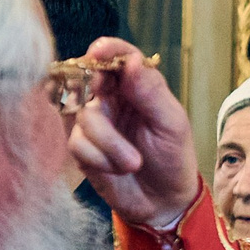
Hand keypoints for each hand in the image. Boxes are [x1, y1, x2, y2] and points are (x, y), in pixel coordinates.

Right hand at [69, 37, 198, 226]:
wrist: (163, 201)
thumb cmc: (173, 156)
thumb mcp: (171, 124)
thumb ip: (152, 92)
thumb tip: (132, 60)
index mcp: (135, 84)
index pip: (117, 55)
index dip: (105, 49)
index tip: (99, 51)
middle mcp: (110, 97)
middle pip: (87, 78)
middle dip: (95, 93)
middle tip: (105, 100)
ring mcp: (93, 122)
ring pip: (81, 114)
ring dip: (107, 141)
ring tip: (133, 162)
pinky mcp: (81, 146)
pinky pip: (76, 142)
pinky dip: (99, 157)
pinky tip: (118, 169)